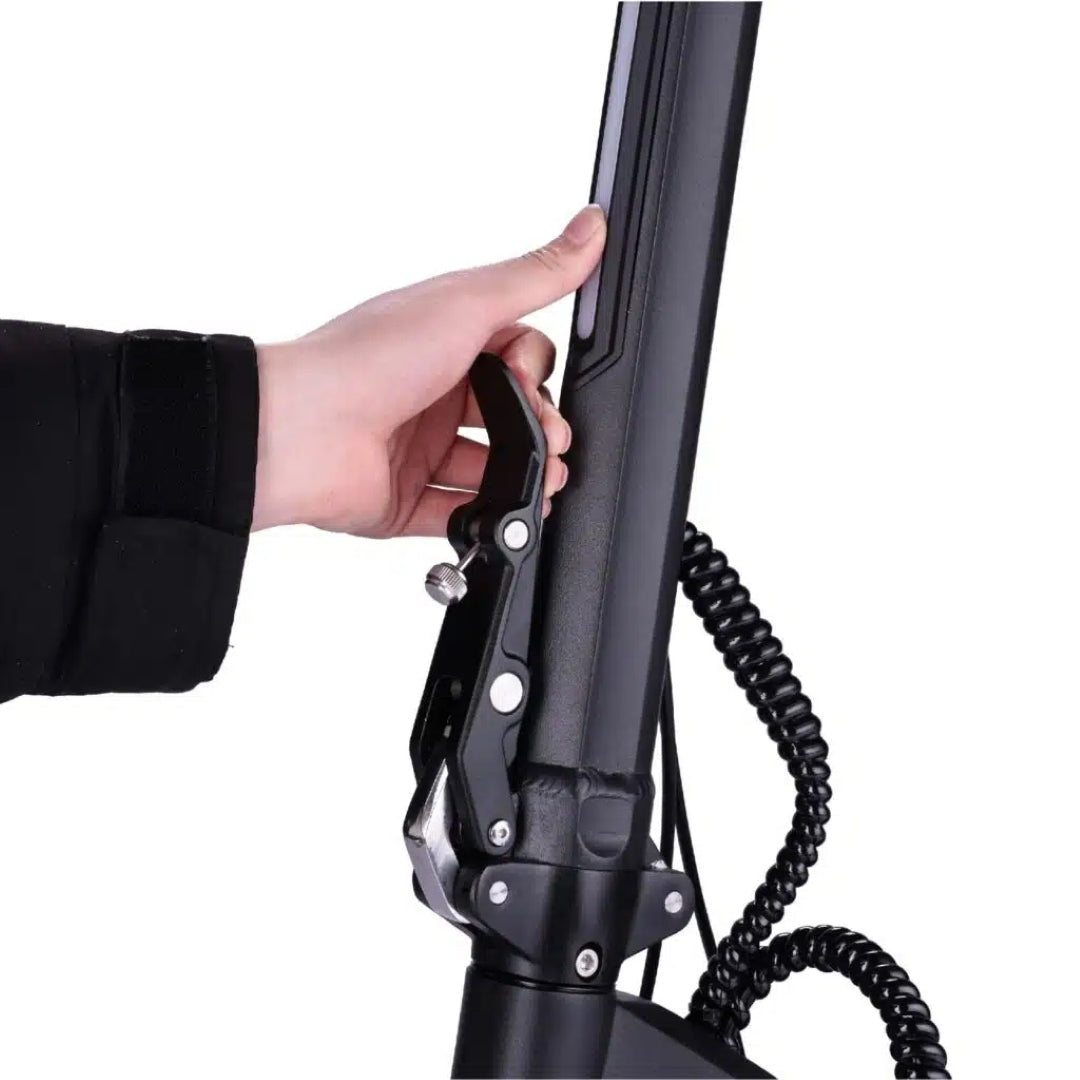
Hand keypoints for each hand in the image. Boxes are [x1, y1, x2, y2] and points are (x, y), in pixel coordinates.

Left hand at [252, 204, 605, 535]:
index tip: (530, 382)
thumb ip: (535, 276)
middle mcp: (432, 391)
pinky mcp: (404, 499)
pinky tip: (504, 513)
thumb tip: (589, 227)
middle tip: (547, 440)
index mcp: (444, 340)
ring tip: (539, 480)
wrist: (298, 431)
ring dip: (525, 476)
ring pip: (491, 468)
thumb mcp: (466, 304)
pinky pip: (458, 513)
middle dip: (541, 430)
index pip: (517, 357)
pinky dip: (488, 518)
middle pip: (511, 415)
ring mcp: (418, 447)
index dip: (535, 373)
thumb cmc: (363, 358)